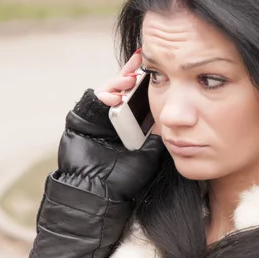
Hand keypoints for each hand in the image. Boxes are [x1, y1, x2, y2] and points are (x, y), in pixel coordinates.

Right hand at [57, 49, 164, 200]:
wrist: (100, 193)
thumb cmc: (127, 178)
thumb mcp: (151, 151)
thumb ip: (159, 133)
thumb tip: (175, 115)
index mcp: (131, 123)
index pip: (138, 96)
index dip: (145, 82)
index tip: (155, 68)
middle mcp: (115, 117)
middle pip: (123, 88)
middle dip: (131, 75)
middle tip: (140, 64)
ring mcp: (99, 117)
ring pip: (108, 91)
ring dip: (119, 83)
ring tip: (130, 80)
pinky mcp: (83, 118)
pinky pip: (93, 100)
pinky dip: (104, 95)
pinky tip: (115, 96)